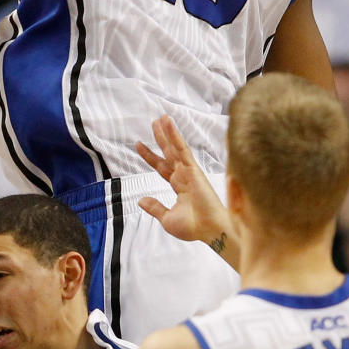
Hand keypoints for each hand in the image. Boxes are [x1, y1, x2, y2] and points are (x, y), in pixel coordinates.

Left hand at [135, 115, 228, 245]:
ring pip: (175, 148)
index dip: (150, 156)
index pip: (162, 167)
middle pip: (169, 153)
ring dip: (168, 133)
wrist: (209, 230)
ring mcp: (189, 171)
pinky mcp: (194, 169)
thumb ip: (155, 207)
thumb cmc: (194, 227)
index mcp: (179, 186)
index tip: (139, 145)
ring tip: (160, 118)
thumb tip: (141, 200)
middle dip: (160, 138)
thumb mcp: (167, 218)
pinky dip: (175, 136)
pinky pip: (182, 149)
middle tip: (154, 123)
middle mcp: (184, 176)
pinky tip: (169, 124)